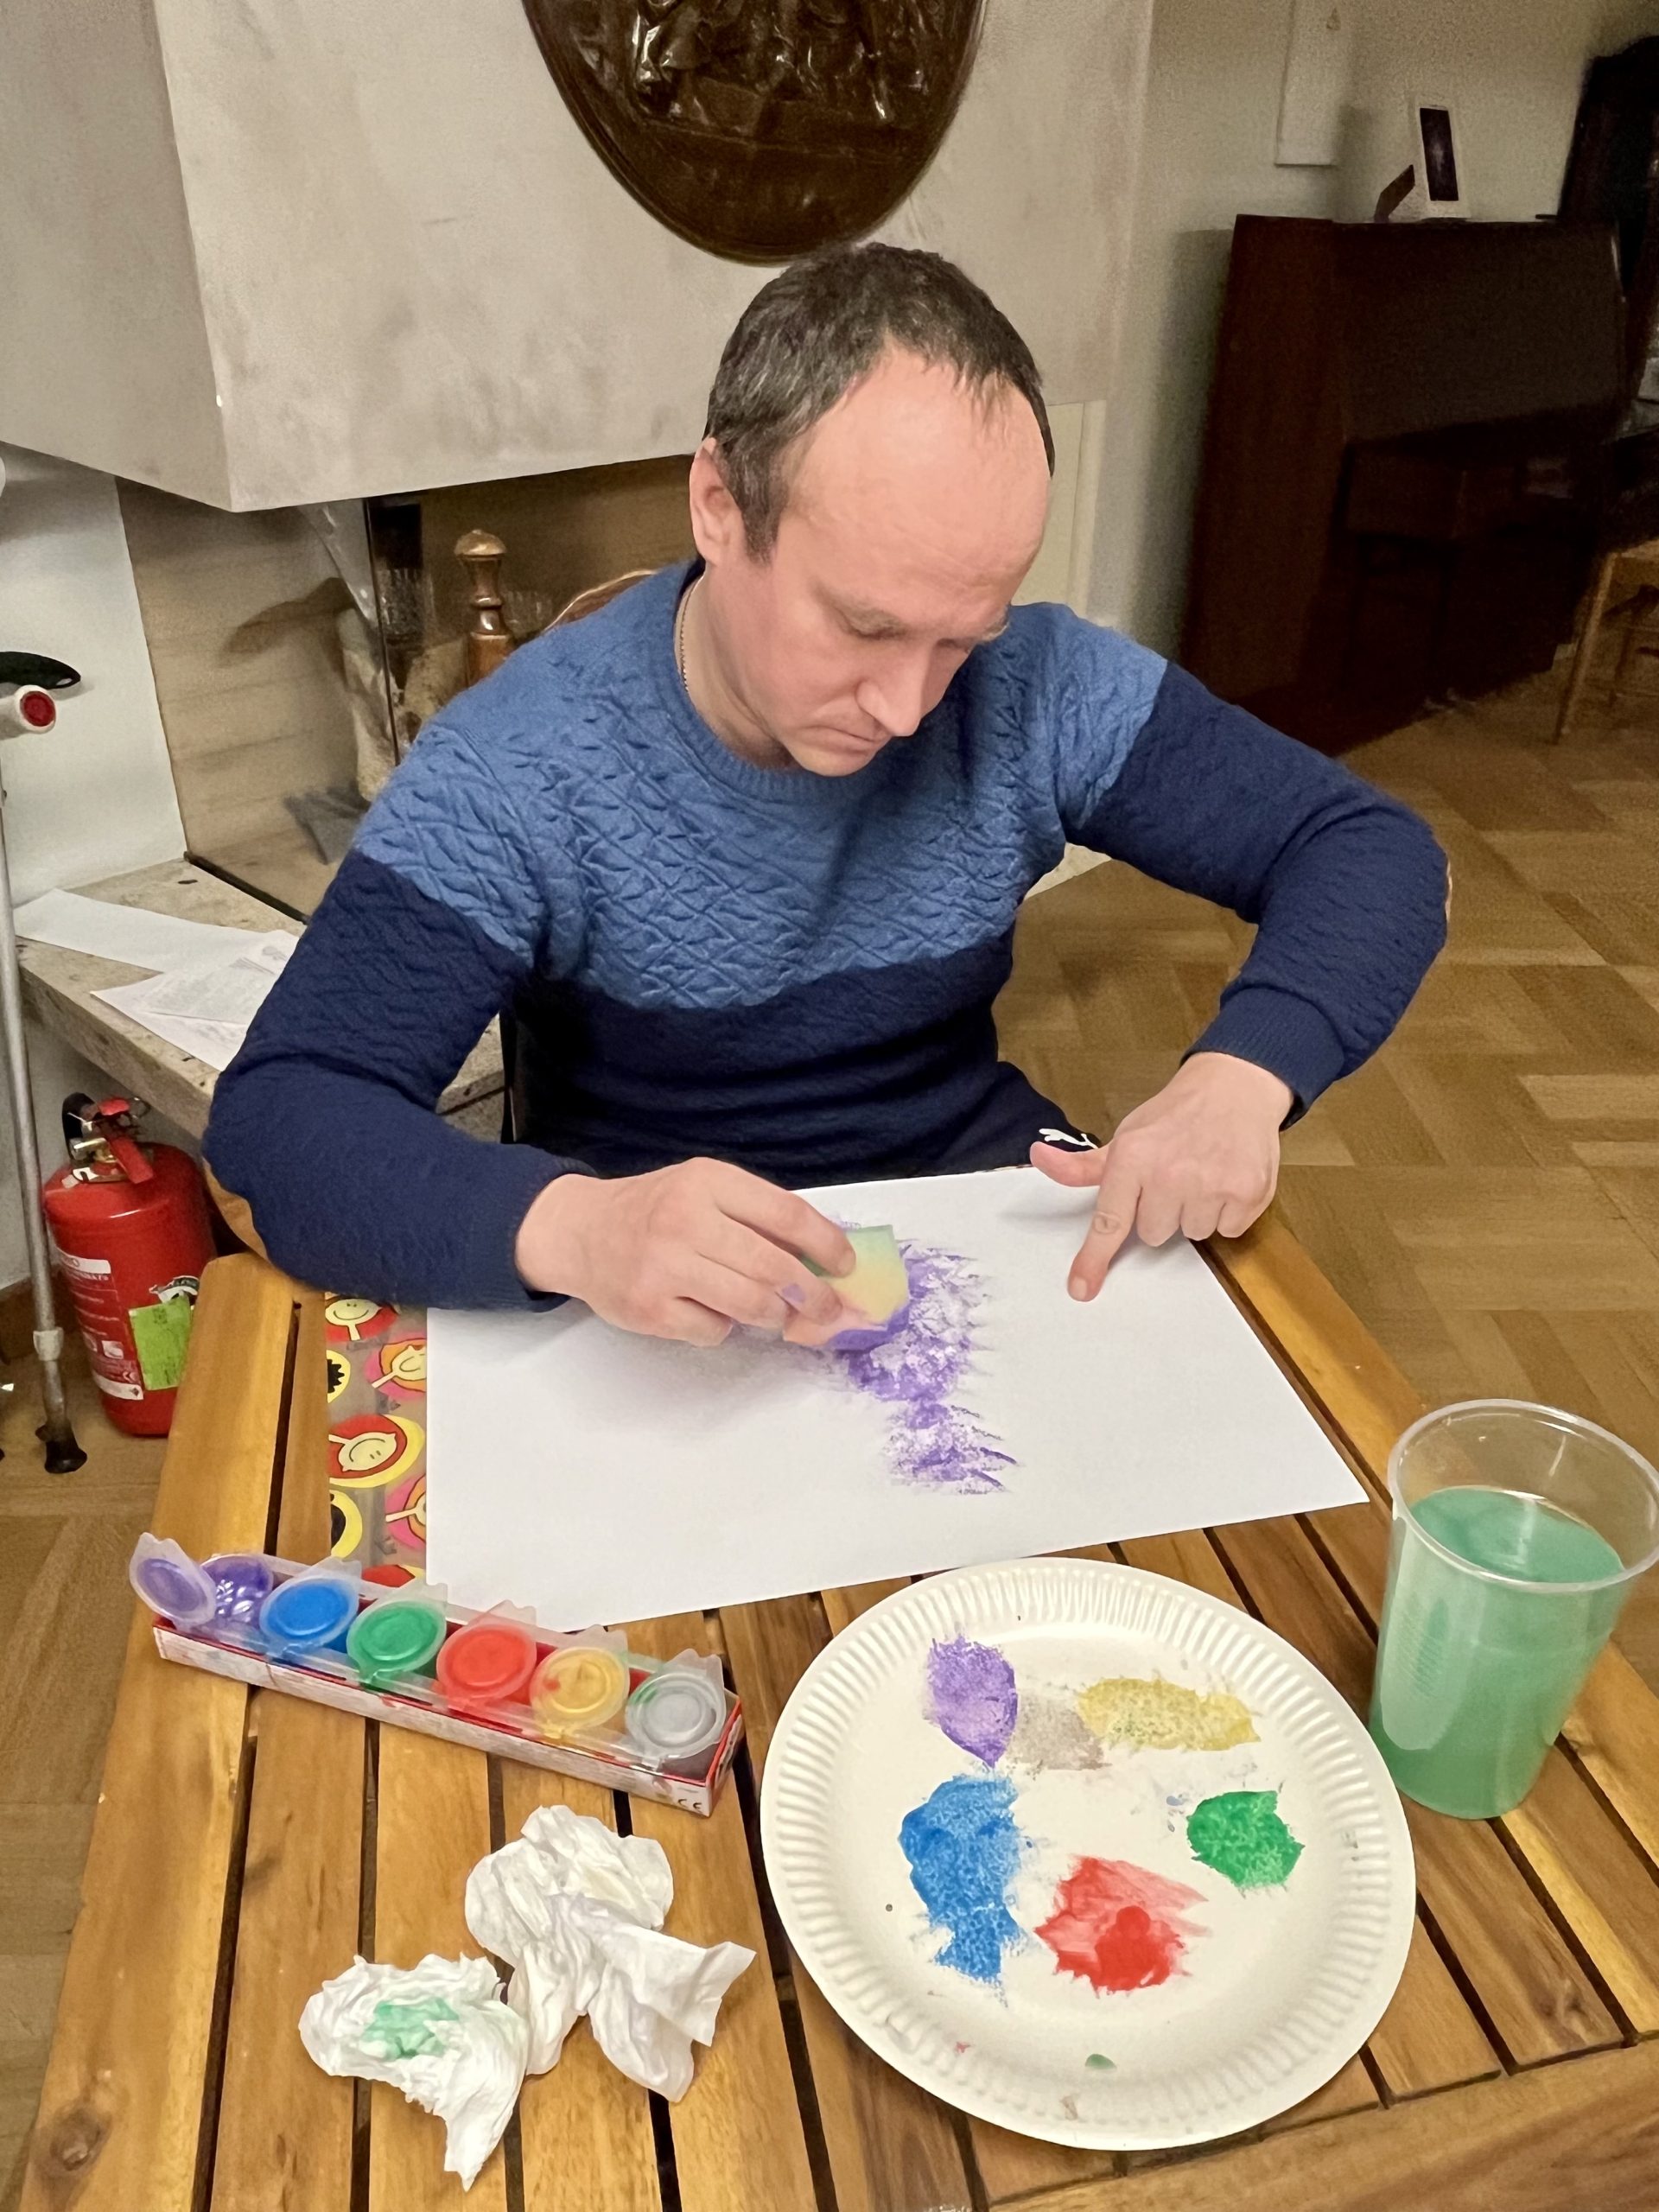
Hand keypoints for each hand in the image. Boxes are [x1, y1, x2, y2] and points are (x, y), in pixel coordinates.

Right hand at [514, 1157, 857, 1346]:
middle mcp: (685, 1220)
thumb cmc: (656, 1210)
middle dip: (815, 1296)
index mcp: (707, 1181)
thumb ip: (757, 1217)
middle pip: (774, 1267)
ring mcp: (664, 1266)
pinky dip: (726, 1328)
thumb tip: (825, 1261)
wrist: (580, 1231)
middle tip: (831, 1311)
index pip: (787, 1214)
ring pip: (751, 1305)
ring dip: (776, 1316)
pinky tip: (713, 1311)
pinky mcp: (649, 1308)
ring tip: (776, 1314)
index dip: (827, 1244)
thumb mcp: (704, 1190)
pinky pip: (714, 1330)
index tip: (847, 1266)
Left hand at [1032, 1053, 1292, 1300]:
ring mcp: (1211, 1185)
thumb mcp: (1127, 1136)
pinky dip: (1227, 1211)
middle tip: (1176, 1177)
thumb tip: (1039, 1157)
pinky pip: (1227, 1230)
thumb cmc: (1175, 1116)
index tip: (1082, 1288)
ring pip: (1192, 1234)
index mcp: (1133, 1158)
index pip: (1109, 1221)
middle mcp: (1170, 1173)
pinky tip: (1226, 1178)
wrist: (1235, 1087)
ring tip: (1204, 1173)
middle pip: (1153, 1234)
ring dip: (1195, 1212)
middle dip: (1162, 1212)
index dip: (1094, 1258)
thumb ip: (1084, 1164)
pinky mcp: (1247, 1193)